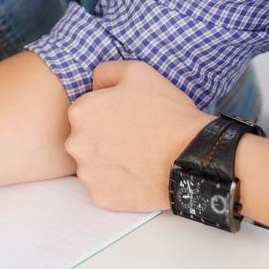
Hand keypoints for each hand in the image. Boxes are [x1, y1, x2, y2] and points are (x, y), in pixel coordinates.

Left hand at [63, 61, 211, 212]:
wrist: (192, 154)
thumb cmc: (166, 113)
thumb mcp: (136, 71)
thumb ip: (105, 72)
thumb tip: (94, 85)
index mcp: (80, 112)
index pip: (85, 110)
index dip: (107, 111)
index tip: (126, 117)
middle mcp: (76, 143)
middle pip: (85, 138)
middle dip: (103, 137)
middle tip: (132, 137)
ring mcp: (88, 173)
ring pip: (92, 164)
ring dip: (108, 161)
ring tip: (136, 156)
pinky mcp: (101, 197)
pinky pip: (103, 187)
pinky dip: (117, 182)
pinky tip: (136, 173)